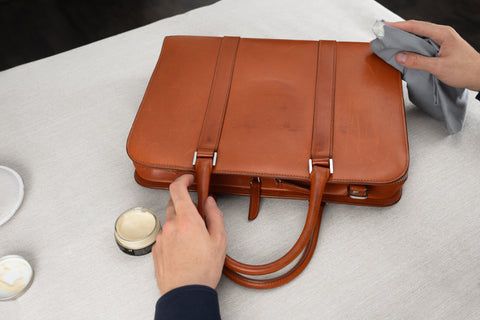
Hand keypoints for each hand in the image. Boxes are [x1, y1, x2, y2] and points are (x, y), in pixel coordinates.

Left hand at [152, 174, 226, 294]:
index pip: (177, 189)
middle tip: (199, 217)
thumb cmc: (203, 270)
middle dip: (186, 206)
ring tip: (193, 241)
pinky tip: (184, 250)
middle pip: (174, 204)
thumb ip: (215, 216)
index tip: (189, 179)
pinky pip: (165, 235)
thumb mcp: (219, 240)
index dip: (183, 179)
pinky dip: (174, 236)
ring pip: (170, 221)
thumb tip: (210, 202)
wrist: (185, 293)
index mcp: (187, 220)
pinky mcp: (156, 249)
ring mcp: (161, 237)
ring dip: (180, 223)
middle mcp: (170, 226)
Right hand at [386, 20, 479, 90]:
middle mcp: (443, 33)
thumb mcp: (439, 67)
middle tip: (384, 32)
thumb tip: (400, 56)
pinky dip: (412, 44)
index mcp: (443, 33)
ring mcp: (443, 39)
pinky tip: (406, 49)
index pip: (416, 26)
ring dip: (405, 37)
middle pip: (416, 27)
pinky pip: (424, 42)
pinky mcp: (442, 47)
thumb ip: (418, 61)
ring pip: (420, 35)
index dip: (398, 26)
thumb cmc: (466, 70)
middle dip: (399, 29)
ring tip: (391, 40)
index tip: (385, 27)